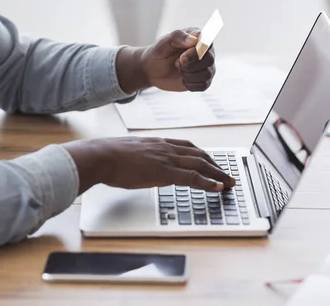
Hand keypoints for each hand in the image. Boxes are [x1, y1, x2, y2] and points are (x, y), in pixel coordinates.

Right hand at [63, 137, 234, 193]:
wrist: (101, 156)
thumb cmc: (108, 157)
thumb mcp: (128, 153)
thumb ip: (139, 158)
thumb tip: (139, 166)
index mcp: (156, 142)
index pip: (186, 146)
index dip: (202, 154)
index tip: (211, 161)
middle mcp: (165, 147)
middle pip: (198, 154)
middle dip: (215, 164)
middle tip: (226, 173)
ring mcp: (166, 158)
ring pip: (200, 163)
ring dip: (218, 173)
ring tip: (229, 182)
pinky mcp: (164, 171)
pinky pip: (192, 176)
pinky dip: (208, 182)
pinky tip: (217, 187)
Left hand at [116, 28, 215, 92]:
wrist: (152, 70)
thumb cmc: (159, 53)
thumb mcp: (164, 43)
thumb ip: (178, 37)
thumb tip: (194, 40)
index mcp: (198, 37)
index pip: (207, 43)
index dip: (196, 52)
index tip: (182, 57)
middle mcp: (206, 51)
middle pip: (209, 60)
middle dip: (189, 65)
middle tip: (176, 63)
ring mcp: (206, 66)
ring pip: (206, 74)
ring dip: (188, 75)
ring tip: (178, 69)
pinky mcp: (203, 80)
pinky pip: (203, 85)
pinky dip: (190, 84)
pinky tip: (182, 79)